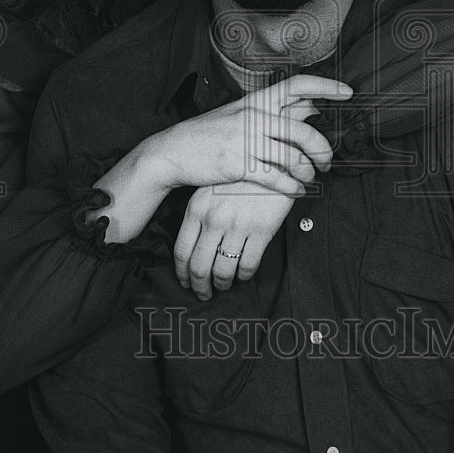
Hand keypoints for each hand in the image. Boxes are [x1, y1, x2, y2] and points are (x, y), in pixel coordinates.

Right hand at [146, 74, 351, 198]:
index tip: (348, 92)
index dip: (325, 86)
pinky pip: (276, 178)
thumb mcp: (237, 113)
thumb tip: (306, 107)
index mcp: (255, 101)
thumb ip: (268, 112)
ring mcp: (246, 141)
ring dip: (308, 173)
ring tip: (310, 179)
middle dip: (323, 150)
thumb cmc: (208, 134)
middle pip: (303, 131)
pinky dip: (292, 187)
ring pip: (293, 157)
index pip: (296, 85)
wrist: (173, 152)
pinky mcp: (239, 165)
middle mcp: (253, 117)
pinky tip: (296, 191)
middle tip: (328, 162)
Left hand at [173, 180, 300, 299]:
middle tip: (203, 293)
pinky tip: (243, 275)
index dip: (182, 274)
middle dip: (200, 286)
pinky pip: (248, 266)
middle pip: (199, 266)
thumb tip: (191, 246)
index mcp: (196, 208)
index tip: (186, 282)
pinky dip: (244, 276)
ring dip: (222, 284)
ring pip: (223, 271)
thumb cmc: (238, 175)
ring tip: (224, 286)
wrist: (271, 159)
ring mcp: (237, 226)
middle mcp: (214, 220)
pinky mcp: (261, 231)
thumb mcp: (210, 188)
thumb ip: (199, 214)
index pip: (182, 252)